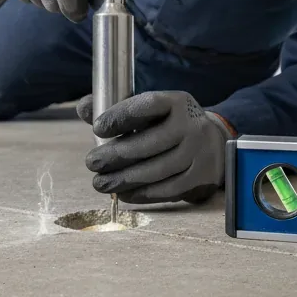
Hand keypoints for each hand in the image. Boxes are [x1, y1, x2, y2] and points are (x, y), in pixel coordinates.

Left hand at [77, 91, 233, 204]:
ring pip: (158, 170)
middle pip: (151, 142)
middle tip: (91, 163)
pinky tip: (123, 193)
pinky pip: (168, 189)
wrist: (213, 143)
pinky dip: (142, 194)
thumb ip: (116, 109)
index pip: (149, 105)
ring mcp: (199, 152)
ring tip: (100, 183)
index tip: (97, 128)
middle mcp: (192, 125)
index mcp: (177, 102)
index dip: (121, 116)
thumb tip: (83, 107)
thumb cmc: (168, 125)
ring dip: (125, 179)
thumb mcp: (150, 111)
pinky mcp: (201, 177)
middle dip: (116, 155)